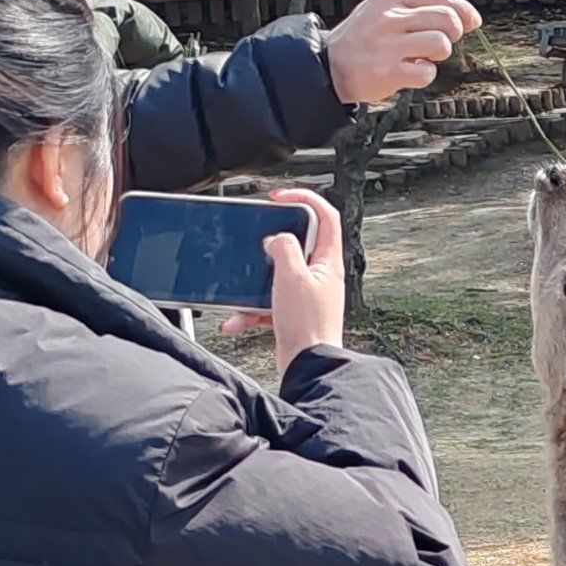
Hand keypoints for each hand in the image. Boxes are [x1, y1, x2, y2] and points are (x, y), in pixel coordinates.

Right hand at [221, 188, 345, 376]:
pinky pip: (266, 302)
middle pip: (299, 242)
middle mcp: (321, 276)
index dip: (305, 198)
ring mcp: (307, 294)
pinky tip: (236, 319)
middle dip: (273, 239)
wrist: (306, 368)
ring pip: (277, 273)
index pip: (326, 216)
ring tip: (243, 287)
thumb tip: (276, 238)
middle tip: (257, 236)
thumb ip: (284, 248)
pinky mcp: (292, 313)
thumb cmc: (307, 327)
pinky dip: (249, 310)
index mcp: (329, 262)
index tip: (280, 197)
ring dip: (255, 281)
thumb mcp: (292, 277)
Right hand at [325, 0, 482, 105]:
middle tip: (440, 42)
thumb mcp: (384, 9)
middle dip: (453, 33)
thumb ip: (419, 8)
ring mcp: (388, 44)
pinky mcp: (388, 71)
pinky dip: (424, 74)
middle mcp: (390, 17)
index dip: (464, 10)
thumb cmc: (362, 39)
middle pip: (447, 19)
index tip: (472, 20)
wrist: (330, 65)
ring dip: (438, 55)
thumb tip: (465, 16)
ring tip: (421, 56)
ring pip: (441, 44)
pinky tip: (409, 70)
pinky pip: (427, 72)